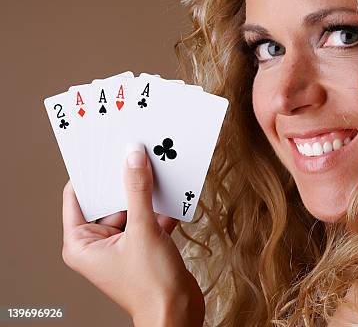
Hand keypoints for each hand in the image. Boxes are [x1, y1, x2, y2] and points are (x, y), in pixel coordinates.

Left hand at [61, 143, 204, 325]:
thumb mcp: (143, 231)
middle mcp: (97, 243)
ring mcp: (121, 244)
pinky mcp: (143, 246)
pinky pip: (149, 217)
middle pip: (109, 198)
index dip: (91, 173)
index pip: (78, 196)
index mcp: (81, 243)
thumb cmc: (151, 286)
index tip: (104, 149)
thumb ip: (138, 191)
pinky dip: (162, 207)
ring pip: (132, 206)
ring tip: (161, 170)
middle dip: (125, 179)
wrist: (179, 313)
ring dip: (148, 192)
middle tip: (139, 153)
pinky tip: (176, 193)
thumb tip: (133, 159)